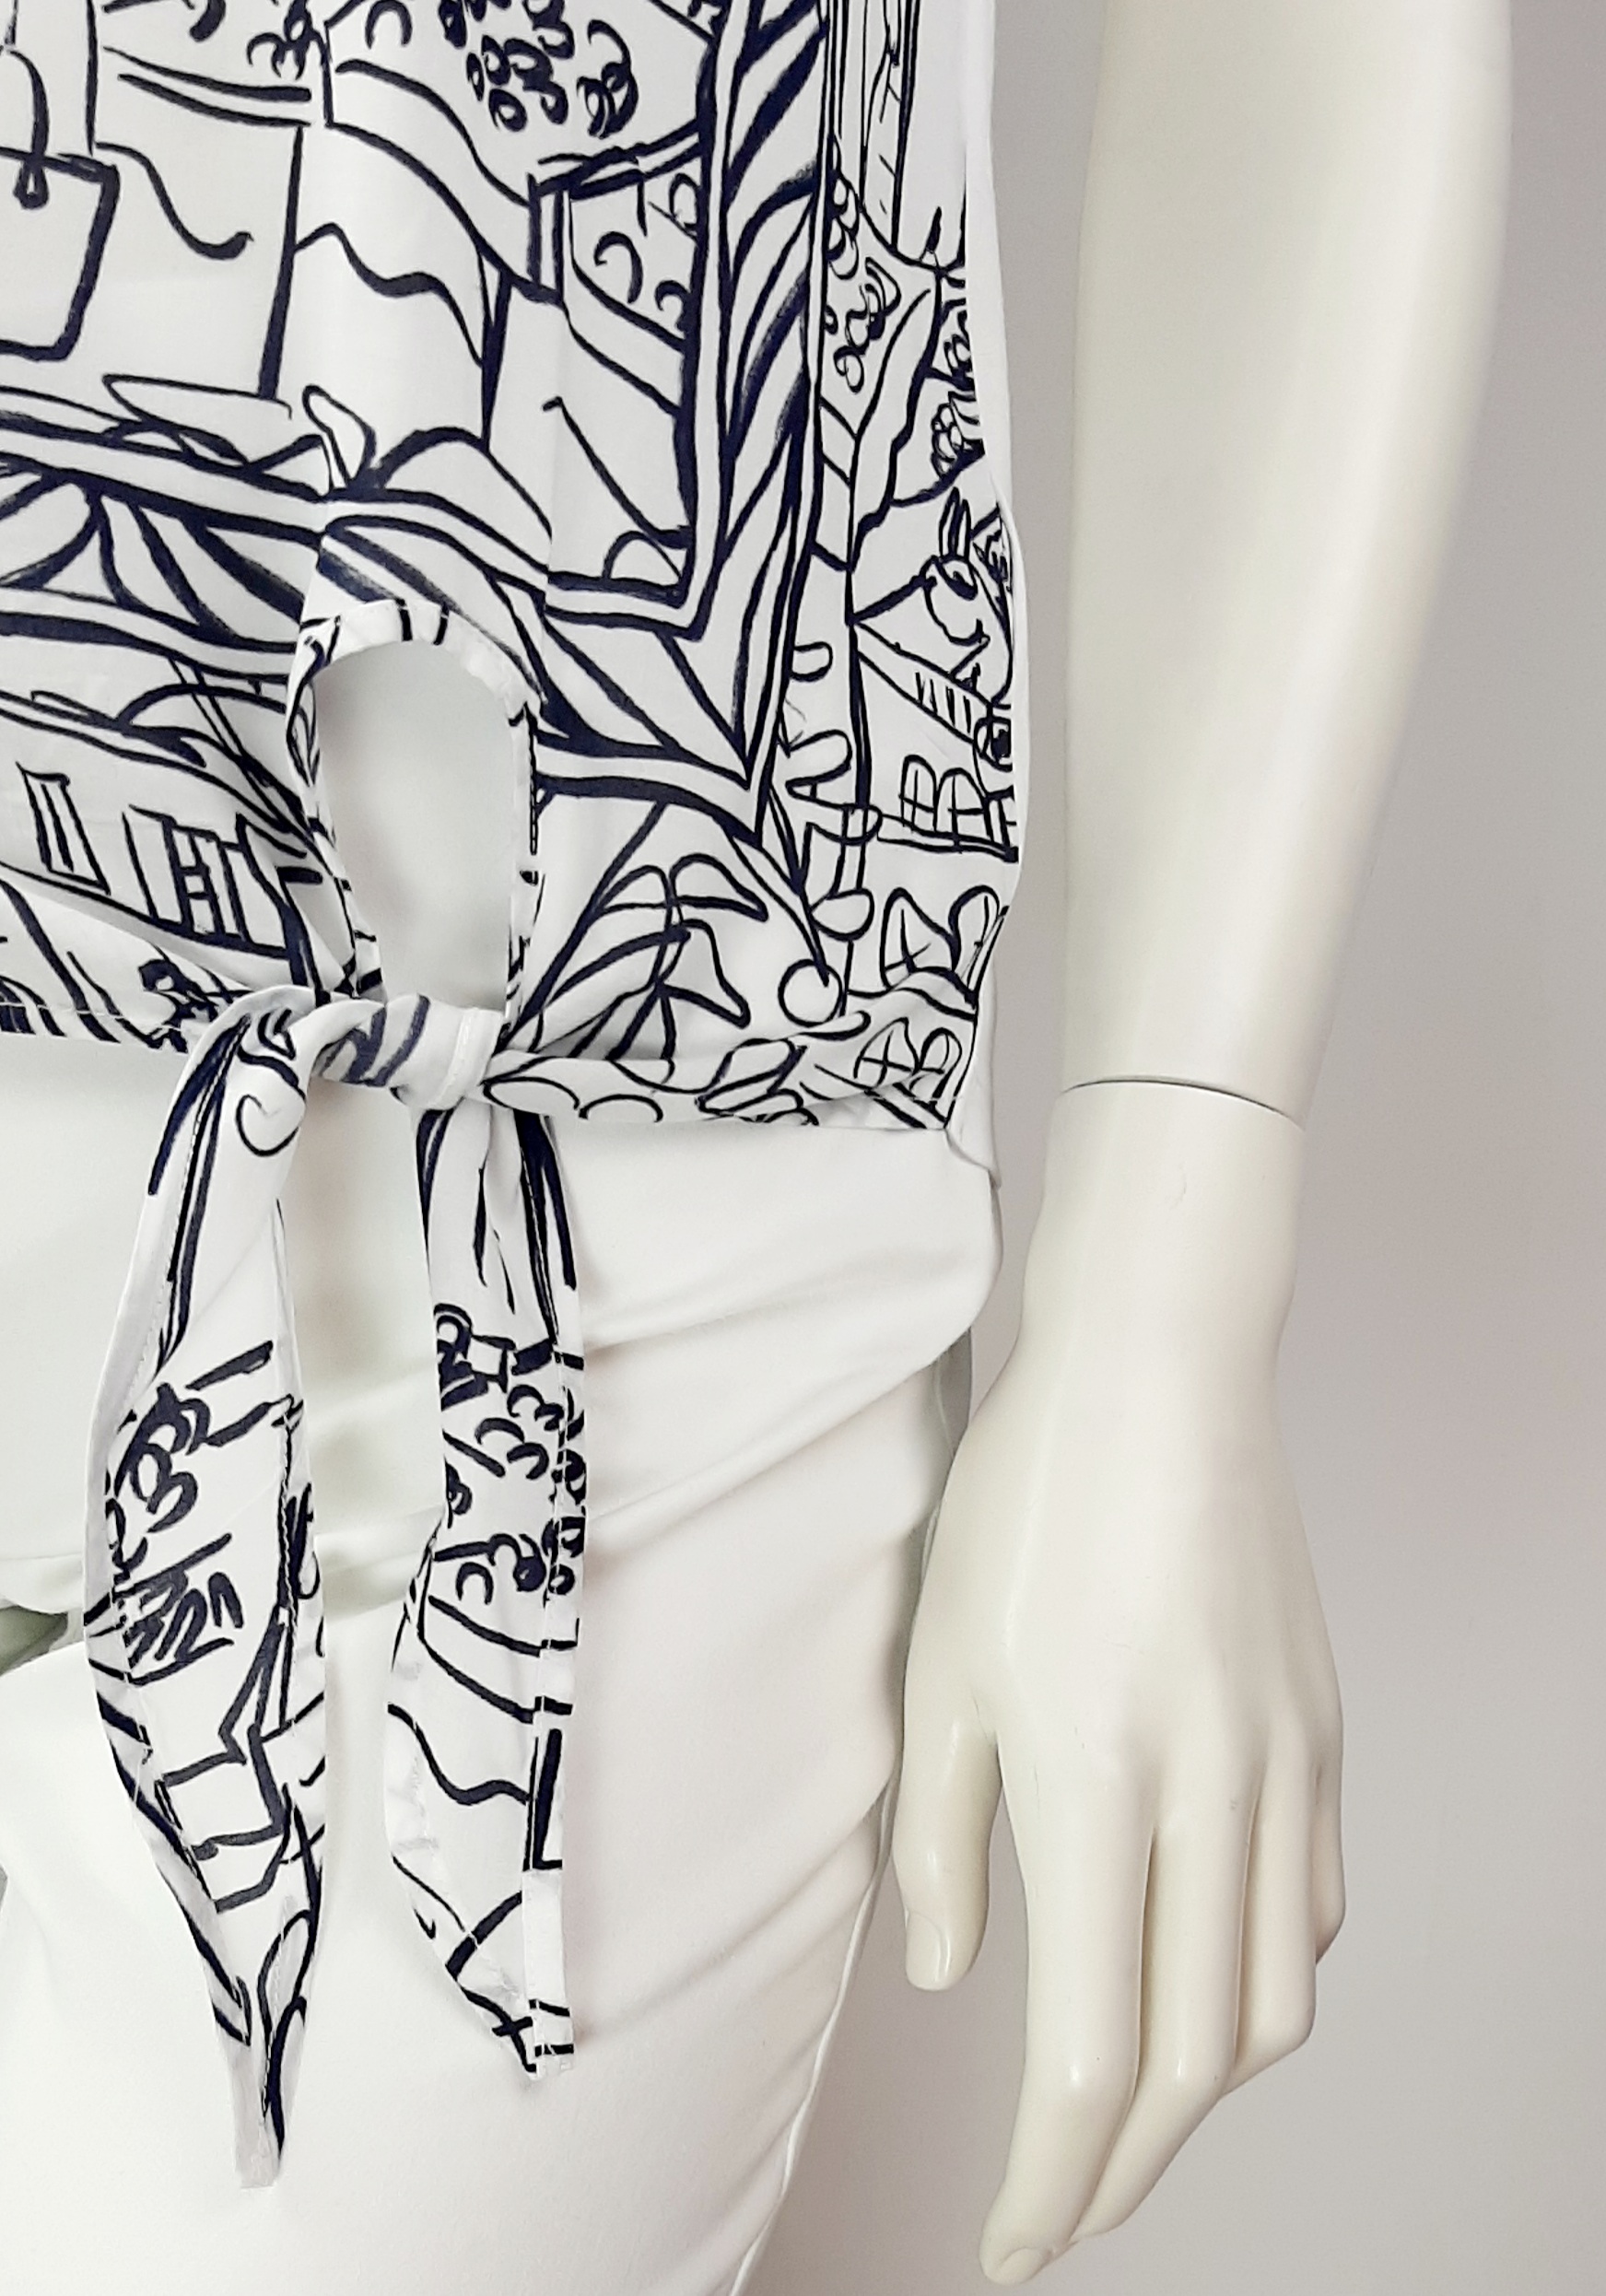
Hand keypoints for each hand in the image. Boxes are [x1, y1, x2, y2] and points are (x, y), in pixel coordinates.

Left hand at [892, 1082, 1343, 2281]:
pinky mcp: (1321, 1732)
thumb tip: (946, 1978)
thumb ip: (938, 1838)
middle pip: (1193, 2061)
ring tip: (1121, 2111)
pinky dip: (1255, 1981)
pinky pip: (1308, 1903)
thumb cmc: (1026, 1505)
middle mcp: (1212, 1798)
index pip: (1089, 2057)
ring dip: (1197, 2089)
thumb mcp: (939, 1667)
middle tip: (1058, 2210)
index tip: (1007, 2245)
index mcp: (1095, 1789)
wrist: (1159, 1374)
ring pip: (1269, 2000)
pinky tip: (1198, 1973)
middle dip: (1123, 2169)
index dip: (1049, 2182)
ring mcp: (1285, 1767)